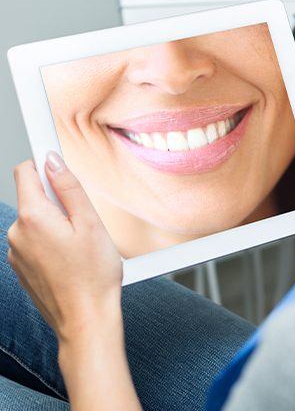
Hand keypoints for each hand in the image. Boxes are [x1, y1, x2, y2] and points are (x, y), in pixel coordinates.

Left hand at [9, 152, 122, 342]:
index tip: (54, 157)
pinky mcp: (22, 267)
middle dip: (57, 199)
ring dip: (55, 223)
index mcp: (33, 218)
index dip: (43, 162)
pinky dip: (51, 241)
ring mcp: (17, 253)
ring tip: (80, 244)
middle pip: (33, 196)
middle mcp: (17, 233)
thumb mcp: (90, 223)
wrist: (86, 320)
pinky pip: (35, 240)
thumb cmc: (93, 275)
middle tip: (83, 219)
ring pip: (36, 220)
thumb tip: (53, 161)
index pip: (25, 172)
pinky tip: (71, 258)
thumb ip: (69, 188)